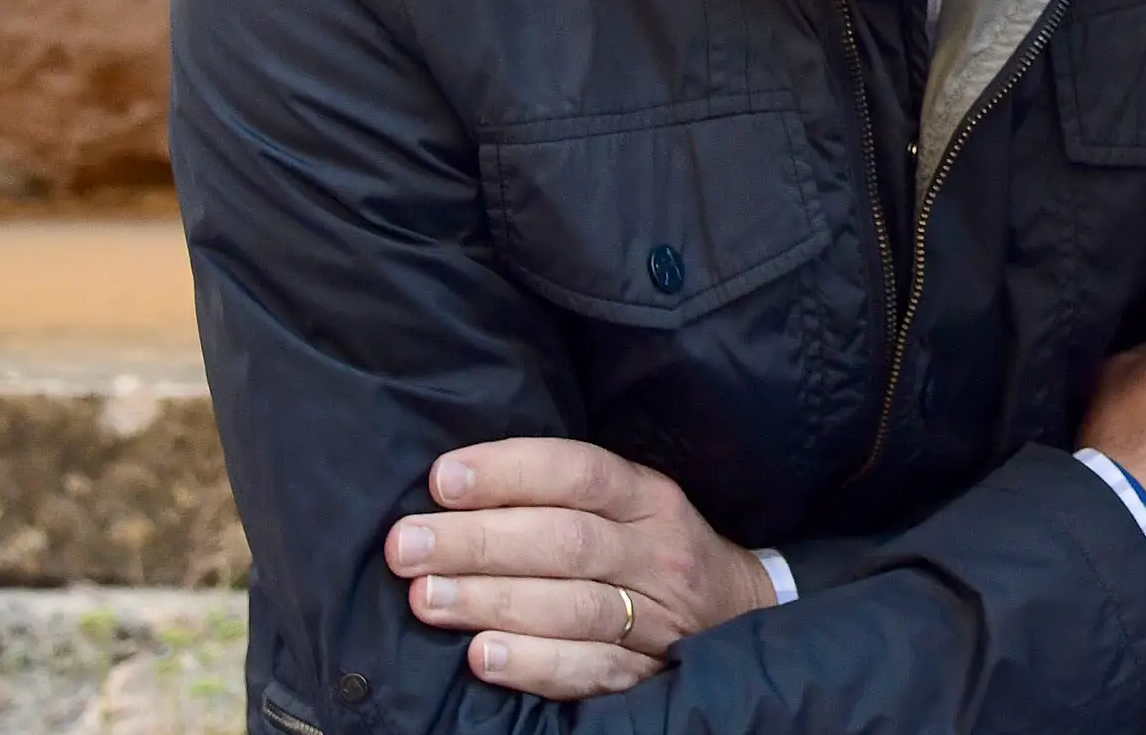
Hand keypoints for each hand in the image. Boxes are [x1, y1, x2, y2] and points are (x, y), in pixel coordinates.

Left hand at [386, 438, 778, 699]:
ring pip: (573, 606)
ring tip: (425, 598)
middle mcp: (656, 552)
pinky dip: (534, 664)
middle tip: (407, 546)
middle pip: (567, 541)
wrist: (739, 612)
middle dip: (478, 541)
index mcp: (649, 498)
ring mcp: (657, 616)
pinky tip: (481, 658)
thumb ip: (557, 497)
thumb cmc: (650, 550)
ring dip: (493, 601)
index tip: (441, 480)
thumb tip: (450, 489)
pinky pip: (590, 670)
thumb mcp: (628, 505)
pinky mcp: (647, 673)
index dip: (510, 473)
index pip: (580, 473)